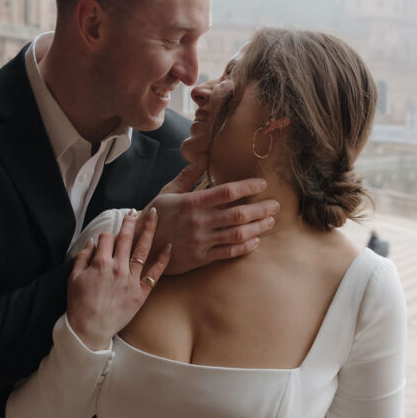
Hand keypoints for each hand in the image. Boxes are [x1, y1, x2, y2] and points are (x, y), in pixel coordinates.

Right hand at [67, 208, 170, 349]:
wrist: (89, 329)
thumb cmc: (79, 305)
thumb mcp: (73, 278)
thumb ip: (82, 257)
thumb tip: (92, 241)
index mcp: (100, 264)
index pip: (106, 238)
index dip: (107, 234)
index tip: (109, 235)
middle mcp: (117, 269)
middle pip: (126, 239)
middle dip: (130, 222)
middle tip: (135, 211)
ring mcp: (131, 281)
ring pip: (142, 250)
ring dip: (149, 231)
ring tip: (154, 216)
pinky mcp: (141, 294)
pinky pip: (155, 274)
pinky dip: (163, 260)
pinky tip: (170, 246)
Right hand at [145, 172, 279, 274]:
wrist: (140, 247)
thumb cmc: (155, 216)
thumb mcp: (168, 192)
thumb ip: (187, 176)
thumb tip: (202, 159)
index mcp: (192, 203)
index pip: (227, 192)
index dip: (248, 187)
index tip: (262, 184)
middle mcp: (200, 222)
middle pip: (239, 214)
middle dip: (261, 209)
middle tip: (275, 205)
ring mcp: (202, 241)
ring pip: (238, 234)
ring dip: (258, 227)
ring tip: (270, 221)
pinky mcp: (201, 258)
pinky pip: (228, 252)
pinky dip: (245, 247)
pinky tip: (256, 241)